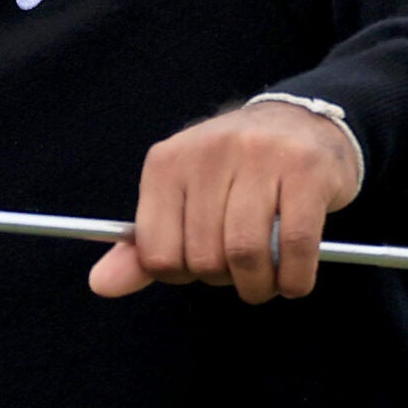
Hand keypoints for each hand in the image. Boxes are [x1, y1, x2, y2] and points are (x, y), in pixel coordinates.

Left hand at [89, 100, 360, 302]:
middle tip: (239, 273)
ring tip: (267, 282)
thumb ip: (143, 248)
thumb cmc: (235, 173)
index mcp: (166, 163)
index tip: (199, 267)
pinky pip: (295, 245)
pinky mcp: (306, 170)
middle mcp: (208, 153)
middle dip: (223, 280)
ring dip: (258, 286)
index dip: (181, 273)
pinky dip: (294, 278)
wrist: (301, 121)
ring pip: (245, 253)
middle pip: (203, 256)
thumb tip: (100, 285)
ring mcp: (260, 157)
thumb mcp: (182, 199)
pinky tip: (294, 280)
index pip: (156, 252)